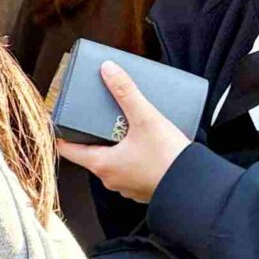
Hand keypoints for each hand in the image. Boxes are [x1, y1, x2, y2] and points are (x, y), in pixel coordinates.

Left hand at [56, 61, 190, 204]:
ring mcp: (127, 187)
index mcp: (102, 165)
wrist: (198, 188)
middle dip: (92, 135)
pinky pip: (130, 170)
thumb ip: (126, 93)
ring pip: (112, 163)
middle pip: (91, 154)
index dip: (62, 133)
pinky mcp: (144, 189)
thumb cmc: (169, 158)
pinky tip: (142, 143)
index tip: (60, 119)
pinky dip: (131, 157)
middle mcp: (110, 179)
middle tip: (95, 116)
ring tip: (121, 126)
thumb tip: (107, 69)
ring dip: (113, 146)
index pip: (69, 150)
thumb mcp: (146, 119)